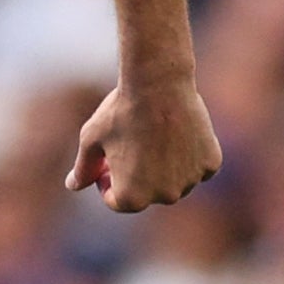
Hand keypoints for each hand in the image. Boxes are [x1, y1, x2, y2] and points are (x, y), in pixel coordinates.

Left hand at [68, 74, 222, 212]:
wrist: (158, 82)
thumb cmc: (120, 111)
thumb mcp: (91, 140)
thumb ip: (83, 168)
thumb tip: (72, 185)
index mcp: (132, 199)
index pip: (116, 200)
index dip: (107, 180)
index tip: (108, 157)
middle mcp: (165, 197)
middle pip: (147, 191)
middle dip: (136, 174)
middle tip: (132, 142)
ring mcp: (191, 181)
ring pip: (174, 179)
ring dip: (163, 166)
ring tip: (154, 134)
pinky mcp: (211, 163)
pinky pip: (198, 167)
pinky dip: (189, 156)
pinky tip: (177, 132)